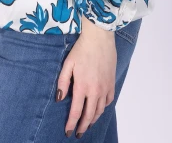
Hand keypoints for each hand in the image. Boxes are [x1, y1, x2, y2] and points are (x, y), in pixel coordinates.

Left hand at [57, 16, 116, 136]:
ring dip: (93, 119)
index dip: (71, 124)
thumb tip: (60, 99)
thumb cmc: (81, 49)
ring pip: (100, 110)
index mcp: (82, 86)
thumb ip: (63, 82)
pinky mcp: (111, 82)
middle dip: (83, 126)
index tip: (68, 132)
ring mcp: (105, 87)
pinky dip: (103, 107)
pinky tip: (99, 108)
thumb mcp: (67, 64)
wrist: (99, 37)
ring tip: (88, 123)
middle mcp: (95, 90)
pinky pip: (108, 100)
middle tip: (78, 133)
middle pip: (89, 115)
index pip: (76, 112)